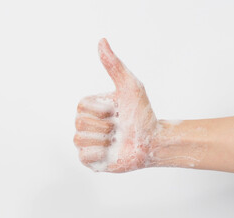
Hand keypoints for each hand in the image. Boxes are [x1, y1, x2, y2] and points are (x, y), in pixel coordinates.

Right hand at [74, 38, 158, 172]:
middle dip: (105, 125)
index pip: (81, 106)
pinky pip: (84, 156)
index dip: (101, 110)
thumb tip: (101, 41)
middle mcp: (85, 125)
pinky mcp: (90, 161)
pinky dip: (100, 154)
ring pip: (80, 139)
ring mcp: (86, 143)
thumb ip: (114, 65)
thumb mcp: (129, 86)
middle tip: (119, 127)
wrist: (153, 140)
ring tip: (116, 140)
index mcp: (90, 108)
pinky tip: (112, 152)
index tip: (117, 111)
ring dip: (104, 139)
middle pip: (80, 123)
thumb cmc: (142, 113)